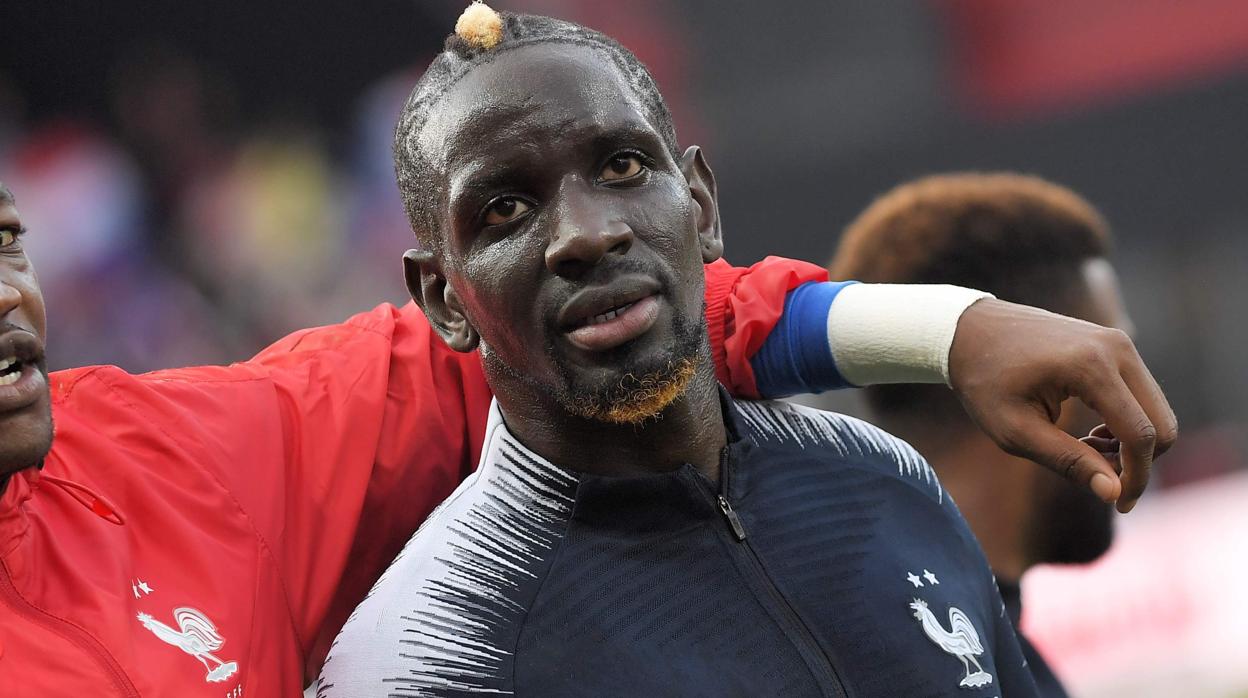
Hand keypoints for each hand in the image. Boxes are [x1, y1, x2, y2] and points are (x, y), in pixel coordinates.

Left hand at [948, 300, 1177, 512]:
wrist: (969, 331)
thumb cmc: (984, 382)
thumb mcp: (1014, 431)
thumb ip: (1067, 461)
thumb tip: (1113, 493)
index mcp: (1090, 366)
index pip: (1141, 434)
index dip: (1137, 477)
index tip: (1118, 505)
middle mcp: (1115, 348)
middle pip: (1162, 423)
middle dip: (1139, 461)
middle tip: (1094, 473)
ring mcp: (1119, 342)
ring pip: (1156, 410)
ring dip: (1132, 442)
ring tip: (1083, 448)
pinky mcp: (1115, 345)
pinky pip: (1142, 395)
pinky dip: (1128, 422)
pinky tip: (1091, 433)